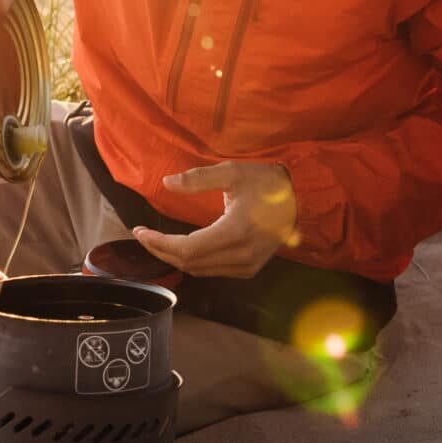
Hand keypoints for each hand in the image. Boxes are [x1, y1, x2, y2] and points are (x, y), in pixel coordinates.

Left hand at [132, 160, 296, 279]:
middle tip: (143, 235)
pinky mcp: (249, 269)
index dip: (158, 243)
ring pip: (199, 270)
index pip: (186, 249)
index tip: (139, 230)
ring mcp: (247, 266)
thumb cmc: (267, 182)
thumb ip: (198, 178)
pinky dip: (192, 261)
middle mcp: (241, 255)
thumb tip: (167, 183)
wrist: (301, 199)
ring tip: (156, 240)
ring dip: (175, 257)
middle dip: (161, 250)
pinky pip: (212, 270)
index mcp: (235, 232)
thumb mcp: (233, 172)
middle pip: (189, 263)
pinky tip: (181, 247)